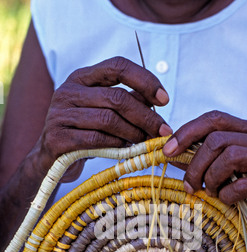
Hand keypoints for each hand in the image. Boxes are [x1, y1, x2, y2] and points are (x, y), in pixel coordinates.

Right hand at [38, 56, 171, 181]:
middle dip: (146, 116)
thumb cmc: (84, 133)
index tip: (165, 99)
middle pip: (116, 97)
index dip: (145, 80)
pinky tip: (127, 150)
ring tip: (146, 142)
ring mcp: (59, 113)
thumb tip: (158, 100)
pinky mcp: (57, 137)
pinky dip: (116, 145)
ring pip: (107, 119)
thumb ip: (129, 103)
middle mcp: (68, 90)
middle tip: (163, 131)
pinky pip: (95, 139)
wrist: (51, 160)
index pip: (117, 66)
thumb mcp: (105, 113)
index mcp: (81, 77)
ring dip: (134, 133)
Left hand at [163, 110, 246, 224]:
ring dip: (211, 178)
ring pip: (229, 157)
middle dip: (195, 165)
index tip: (167, 151)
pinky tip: (227, 200)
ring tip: (211, 192)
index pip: (214, 119)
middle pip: (217, 140)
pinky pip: (241, 185)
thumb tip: (169, 153)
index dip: (187, 132)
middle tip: (190, 185)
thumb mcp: (223, 169)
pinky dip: (227, 195)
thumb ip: (200, 158)